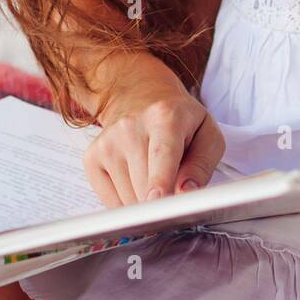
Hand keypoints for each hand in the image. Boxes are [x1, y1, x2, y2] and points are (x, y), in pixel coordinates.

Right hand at [84, 71, 224, 207]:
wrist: (140, 97)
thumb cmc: (179, 120)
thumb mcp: (207, 134)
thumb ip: (202, 164)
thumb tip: (186, 192)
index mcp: (165, 117)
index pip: (162, 154)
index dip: (160, 181)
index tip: (157, 200)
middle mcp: (130, 127)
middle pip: (146, 186)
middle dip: (164, 201)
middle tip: (174, 183)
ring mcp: (107, 143)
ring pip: (129, 199)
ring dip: (146, 201)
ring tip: (153, 172)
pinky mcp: (91, 158)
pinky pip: (111, 202)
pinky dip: (127, 201)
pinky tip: (135, 177)